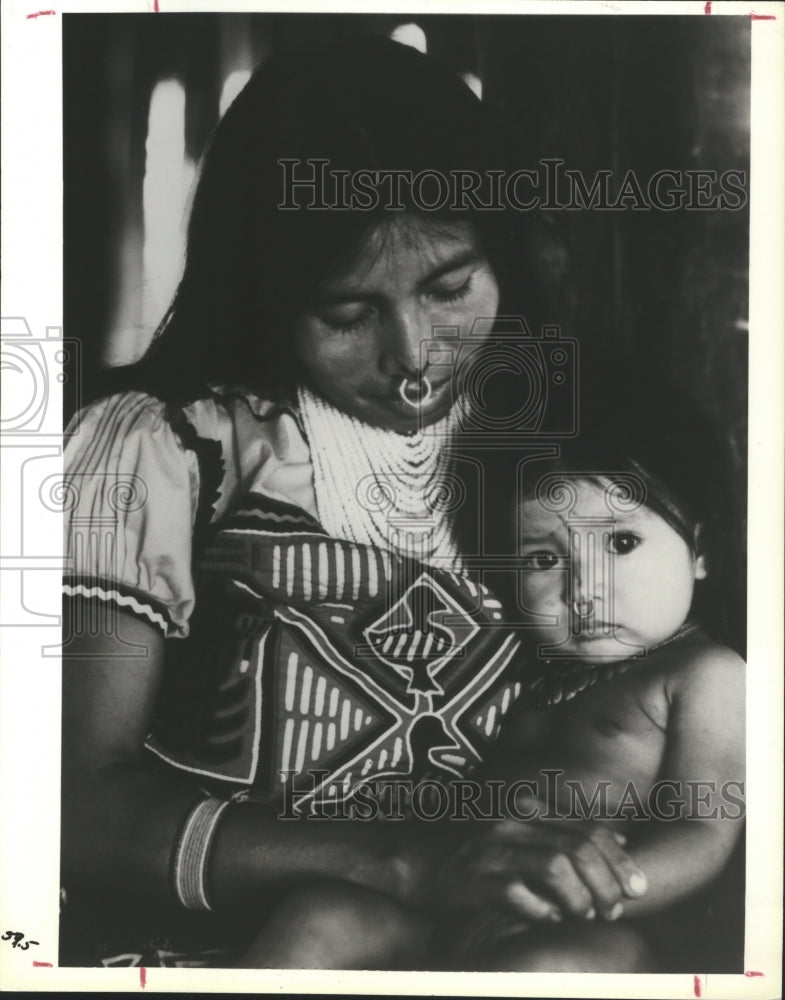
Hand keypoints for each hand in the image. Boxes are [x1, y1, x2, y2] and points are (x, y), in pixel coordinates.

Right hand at [428, 817, 647, 923]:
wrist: (414, 858)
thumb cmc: (475, 849)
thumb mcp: (521, 830)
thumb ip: (565, 831)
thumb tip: (618, 838)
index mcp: (528, 809)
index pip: (588, 829)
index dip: (620, 860)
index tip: (638, 887)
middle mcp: (513, 823)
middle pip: (578, 848)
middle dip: (607, 883)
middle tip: (614, 909)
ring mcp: (493, 850)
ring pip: (555, 868)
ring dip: (579, 899)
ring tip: (585, 916)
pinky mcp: (475, 878)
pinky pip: (520, 896)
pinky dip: (543, 913)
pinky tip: (550, 921)